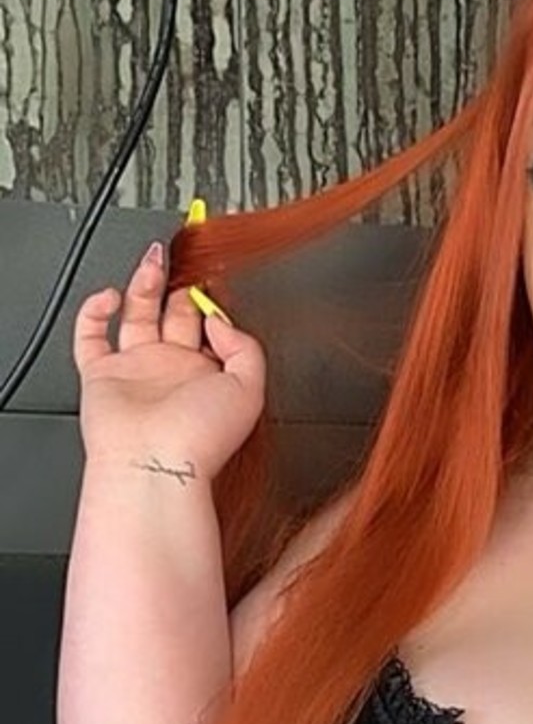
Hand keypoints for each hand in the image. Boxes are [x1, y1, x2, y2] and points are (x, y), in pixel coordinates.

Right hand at [73, 242, 265, 482]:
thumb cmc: (201, 438)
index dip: (210, 300)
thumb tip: (220, 320)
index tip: (210, 278)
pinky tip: (111, 296)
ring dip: (145, 283)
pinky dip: (96, 311)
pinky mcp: (102, 374)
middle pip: (174, 313)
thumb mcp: (250, 387)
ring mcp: (136, 370)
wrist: (155, 463)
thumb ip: (244, 347)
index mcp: (207, 375)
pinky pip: (91, 336)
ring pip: (137, 315)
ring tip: (154, 260)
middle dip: (179, 285)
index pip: (208, 325)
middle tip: (182, 262)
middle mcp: (172, 370)